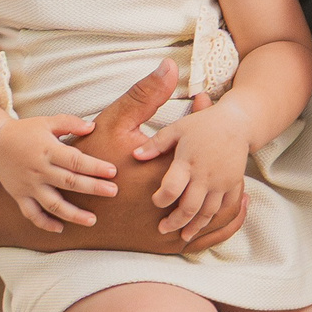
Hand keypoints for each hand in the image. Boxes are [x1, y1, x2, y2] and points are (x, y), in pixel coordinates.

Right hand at [0, 115, 117, 233]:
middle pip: (69, 182)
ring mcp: (28, 185)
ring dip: (73, 214)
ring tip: (92, 220)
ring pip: (52, 204)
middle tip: (114, 192)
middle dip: (93, 188)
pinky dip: (44, 223)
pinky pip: (32, 214)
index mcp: (47, 150)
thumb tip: (92, 127)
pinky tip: (60, 229)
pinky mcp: (19, 196)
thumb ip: (69, 123)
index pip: (74, 160)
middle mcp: (38, 170)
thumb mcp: (46, 122)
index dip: (94, 167)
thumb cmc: (25, 131)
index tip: (112, 172)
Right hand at [66, 62, 250, 252]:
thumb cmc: (89, 160)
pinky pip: (203, 241)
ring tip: (240, 185)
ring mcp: (168, 230)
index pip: (207, 152)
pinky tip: (220, 212)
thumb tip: (168, 66)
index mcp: (165, 174)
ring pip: (217, 220)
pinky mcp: (162, 245)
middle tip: (236, 148)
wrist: (71, 205)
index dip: (215, 130)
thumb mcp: (114, 122)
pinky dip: (219, 228)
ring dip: (231, 203)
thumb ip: (145, 96)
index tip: (213, 113)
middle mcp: (172, 205)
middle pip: (220, 187)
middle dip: (230, 169)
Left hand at [133, 100, 254, 241]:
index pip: (171, 189)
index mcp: (188, 162)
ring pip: (208, 212)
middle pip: (189, 208)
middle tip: (163, 229)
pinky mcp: (234, 184)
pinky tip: (205, 222)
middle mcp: (206, 175)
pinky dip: (216, 218)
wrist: (237, 122)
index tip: (155, 201)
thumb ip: (156, 144)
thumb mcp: (177, 129)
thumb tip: (135, 156)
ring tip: (183, 235)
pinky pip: (225, 207)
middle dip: (175, 222)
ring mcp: (222, 182)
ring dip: (195, 226)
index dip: (160, 200)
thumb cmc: (202, 124)